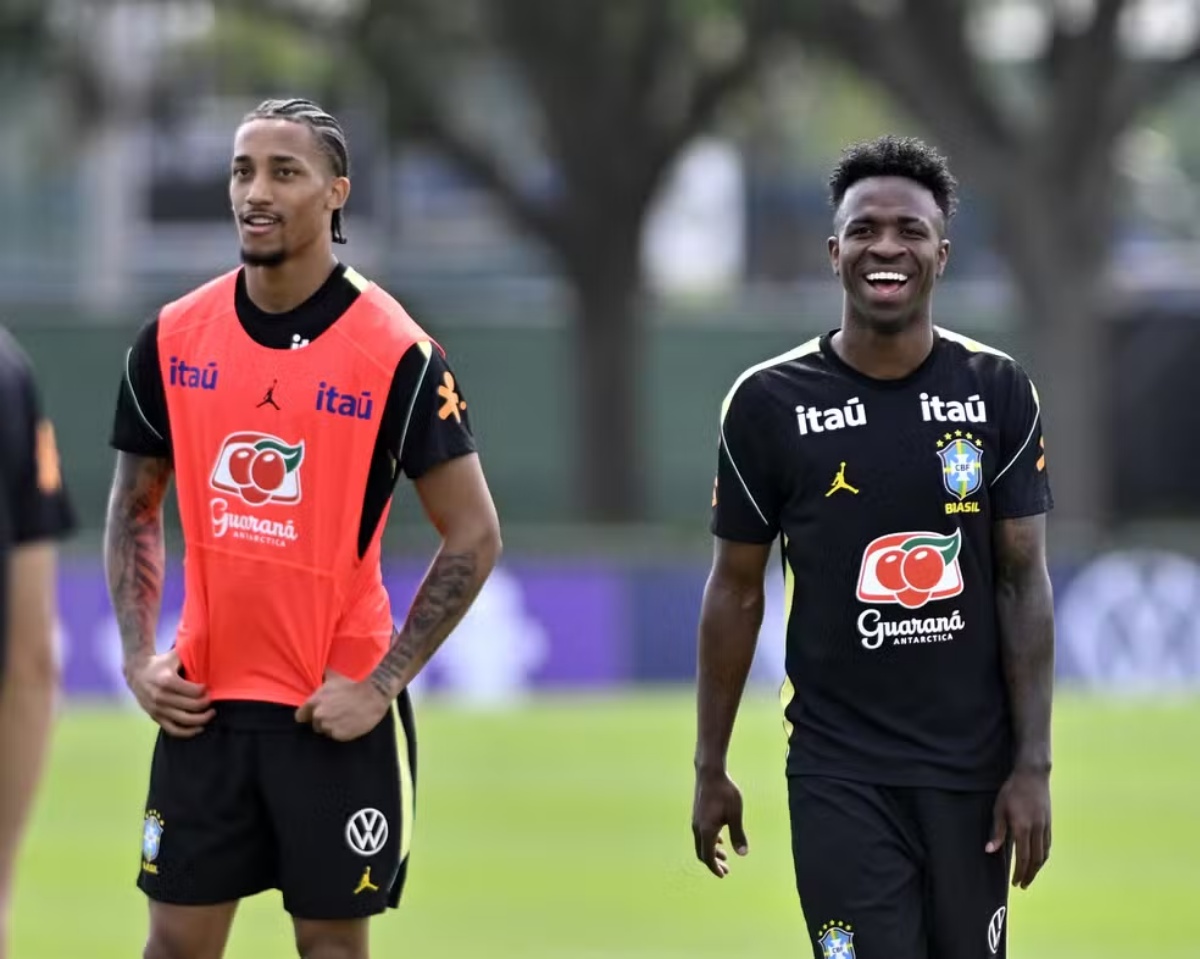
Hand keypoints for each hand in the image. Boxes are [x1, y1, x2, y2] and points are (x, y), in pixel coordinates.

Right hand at [124, 649, 213, 737]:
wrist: (136, 672)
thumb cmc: (160, 663)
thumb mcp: (174, 655)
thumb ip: (191, 655)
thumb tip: (212, 652)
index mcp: (167, 681)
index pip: (194, 691)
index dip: (205, 691)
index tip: (208, 687)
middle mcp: (161, 697)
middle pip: (192, 706)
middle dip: (206, 704)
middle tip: (212, 699)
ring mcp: (157, 709)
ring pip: (185, 720)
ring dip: (202, 719)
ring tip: (211, 713)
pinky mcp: (154, 717)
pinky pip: (173, 730)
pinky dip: (188, 732)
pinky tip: (199, 728)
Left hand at [295, 670, 389, 741]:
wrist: (375, 693)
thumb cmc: (355, 682)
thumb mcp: (335, 676)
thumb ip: (323, 677)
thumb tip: (319, 671)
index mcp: (315, 701)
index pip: (300, 716)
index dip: (307, 715)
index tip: (313, 714)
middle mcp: (319, 715)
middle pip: (315, 724)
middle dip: (324, 720)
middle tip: (336, 713)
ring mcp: (330, 726)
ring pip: (327, 730)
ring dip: (334, 726)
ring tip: (345, 717)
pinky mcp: (341, 735)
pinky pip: (338, 735)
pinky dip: (343, 731)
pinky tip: (351, 722)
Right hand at [692, 769, 748, 877]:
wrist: (710, 774)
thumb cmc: (725, 793)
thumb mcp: (735, 814)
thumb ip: (738, 835)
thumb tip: (743, 854)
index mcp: (706, 831)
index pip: (708, 857)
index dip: (715, 868)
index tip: (723, 875)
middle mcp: (698, 828)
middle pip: (702, 853)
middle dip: (713, 863)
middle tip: (726, 870)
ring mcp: (696, 821)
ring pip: (701, 843)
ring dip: (712, 852)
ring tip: (725, 856)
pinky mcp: (697, 815)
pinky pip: (701, 834)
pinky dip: (710, 842)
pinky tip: (720, 839)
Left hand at [986, 767, 1050, 888]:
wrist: (1032, 775)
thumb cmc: (1012, 791)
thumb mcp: (999, 809)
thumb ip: (997, 832)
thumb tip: (990, 850)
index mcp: (1022, 828)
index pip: (1023, 858)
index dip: (1020, 872)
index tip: (1015, 882)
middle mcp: (1036, 830)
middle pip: (1036, 860)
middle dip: (1029, 875)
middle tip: (1023, 885)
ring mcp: (1045, 826)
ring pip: (1044, 854)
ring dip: (1038, 868)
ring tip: (1030, 876)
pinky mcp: (1049, 822)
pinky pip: (1048, 844)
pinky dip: (1043, 856)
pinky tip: (1039, 859)